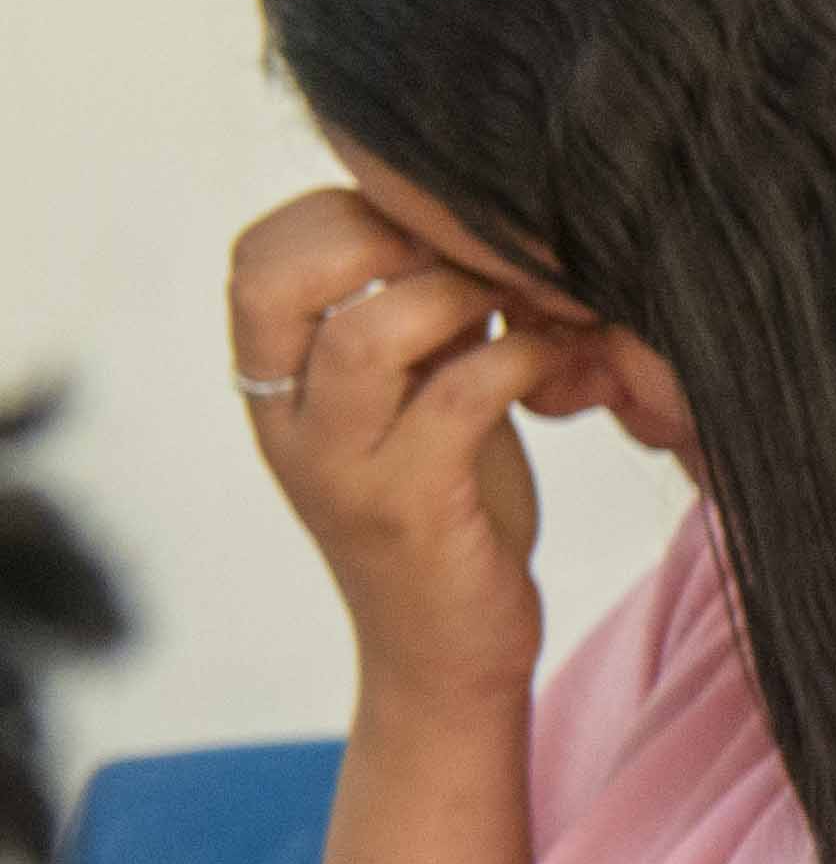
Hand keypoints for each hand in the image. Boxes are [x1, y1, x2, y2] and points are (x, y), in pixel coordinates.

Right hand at [221, 190, 574, 709]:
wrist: (448, 651)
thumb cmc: (449, 509)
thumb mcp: (419, 395)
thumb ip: (420, 318)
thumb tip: (468, 217)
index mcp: (275, 384)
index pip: (255, 258)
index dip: (336, 212)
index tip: (424, 218)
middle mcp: (287, 421)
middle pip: (278, 281)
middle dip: (377, 236)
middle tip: (467, 247)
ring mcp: (341, 467)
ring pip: (364, 337)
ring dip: (452, 295)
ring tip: (517, 298)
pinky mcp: (409, 509)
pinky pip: (455, 401)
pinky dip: (515, 359)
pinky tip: (553, 357)